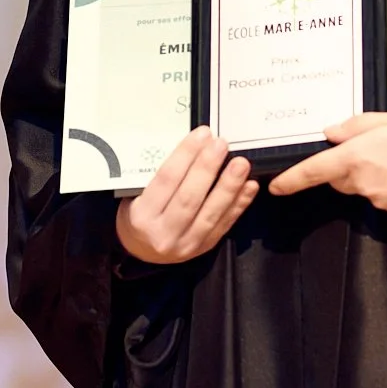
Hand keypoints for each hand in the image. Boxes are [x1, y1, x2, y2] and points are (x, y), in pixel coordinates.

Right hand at [115, 126, 257, 264]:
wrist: (142, 251)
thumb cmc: (141, 215)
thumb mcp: (137, 194)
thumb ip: (163, 175)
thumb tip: (194, 147)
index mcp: (142, 215)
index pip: (166, 180)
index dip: (185, 155)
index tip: (201, 135)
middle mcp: (163, 233)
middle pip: (189, 197)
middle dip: (207, 168)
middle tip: (221, 145)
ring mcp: (185, 244)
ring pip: (210, 213)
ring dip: (229, 186)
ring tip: (240, 164)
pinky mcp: (204, 248)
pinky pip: (224, 224)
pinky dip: (239, 204)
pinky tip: (249, 186)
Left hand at [268, 112, 386, 219]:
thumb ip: (355, 126)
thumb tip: (332, 133)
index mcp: (355, 158)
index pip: (313, 170)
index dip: (292, 179)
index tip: (277, 186)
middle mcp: (362, 183)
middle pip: (340, 180)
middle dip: (346, 168)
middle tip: (370, 150)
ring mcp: (379, 201)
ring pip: (363, 188)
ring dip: (372, 176)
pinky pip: (383, 198)